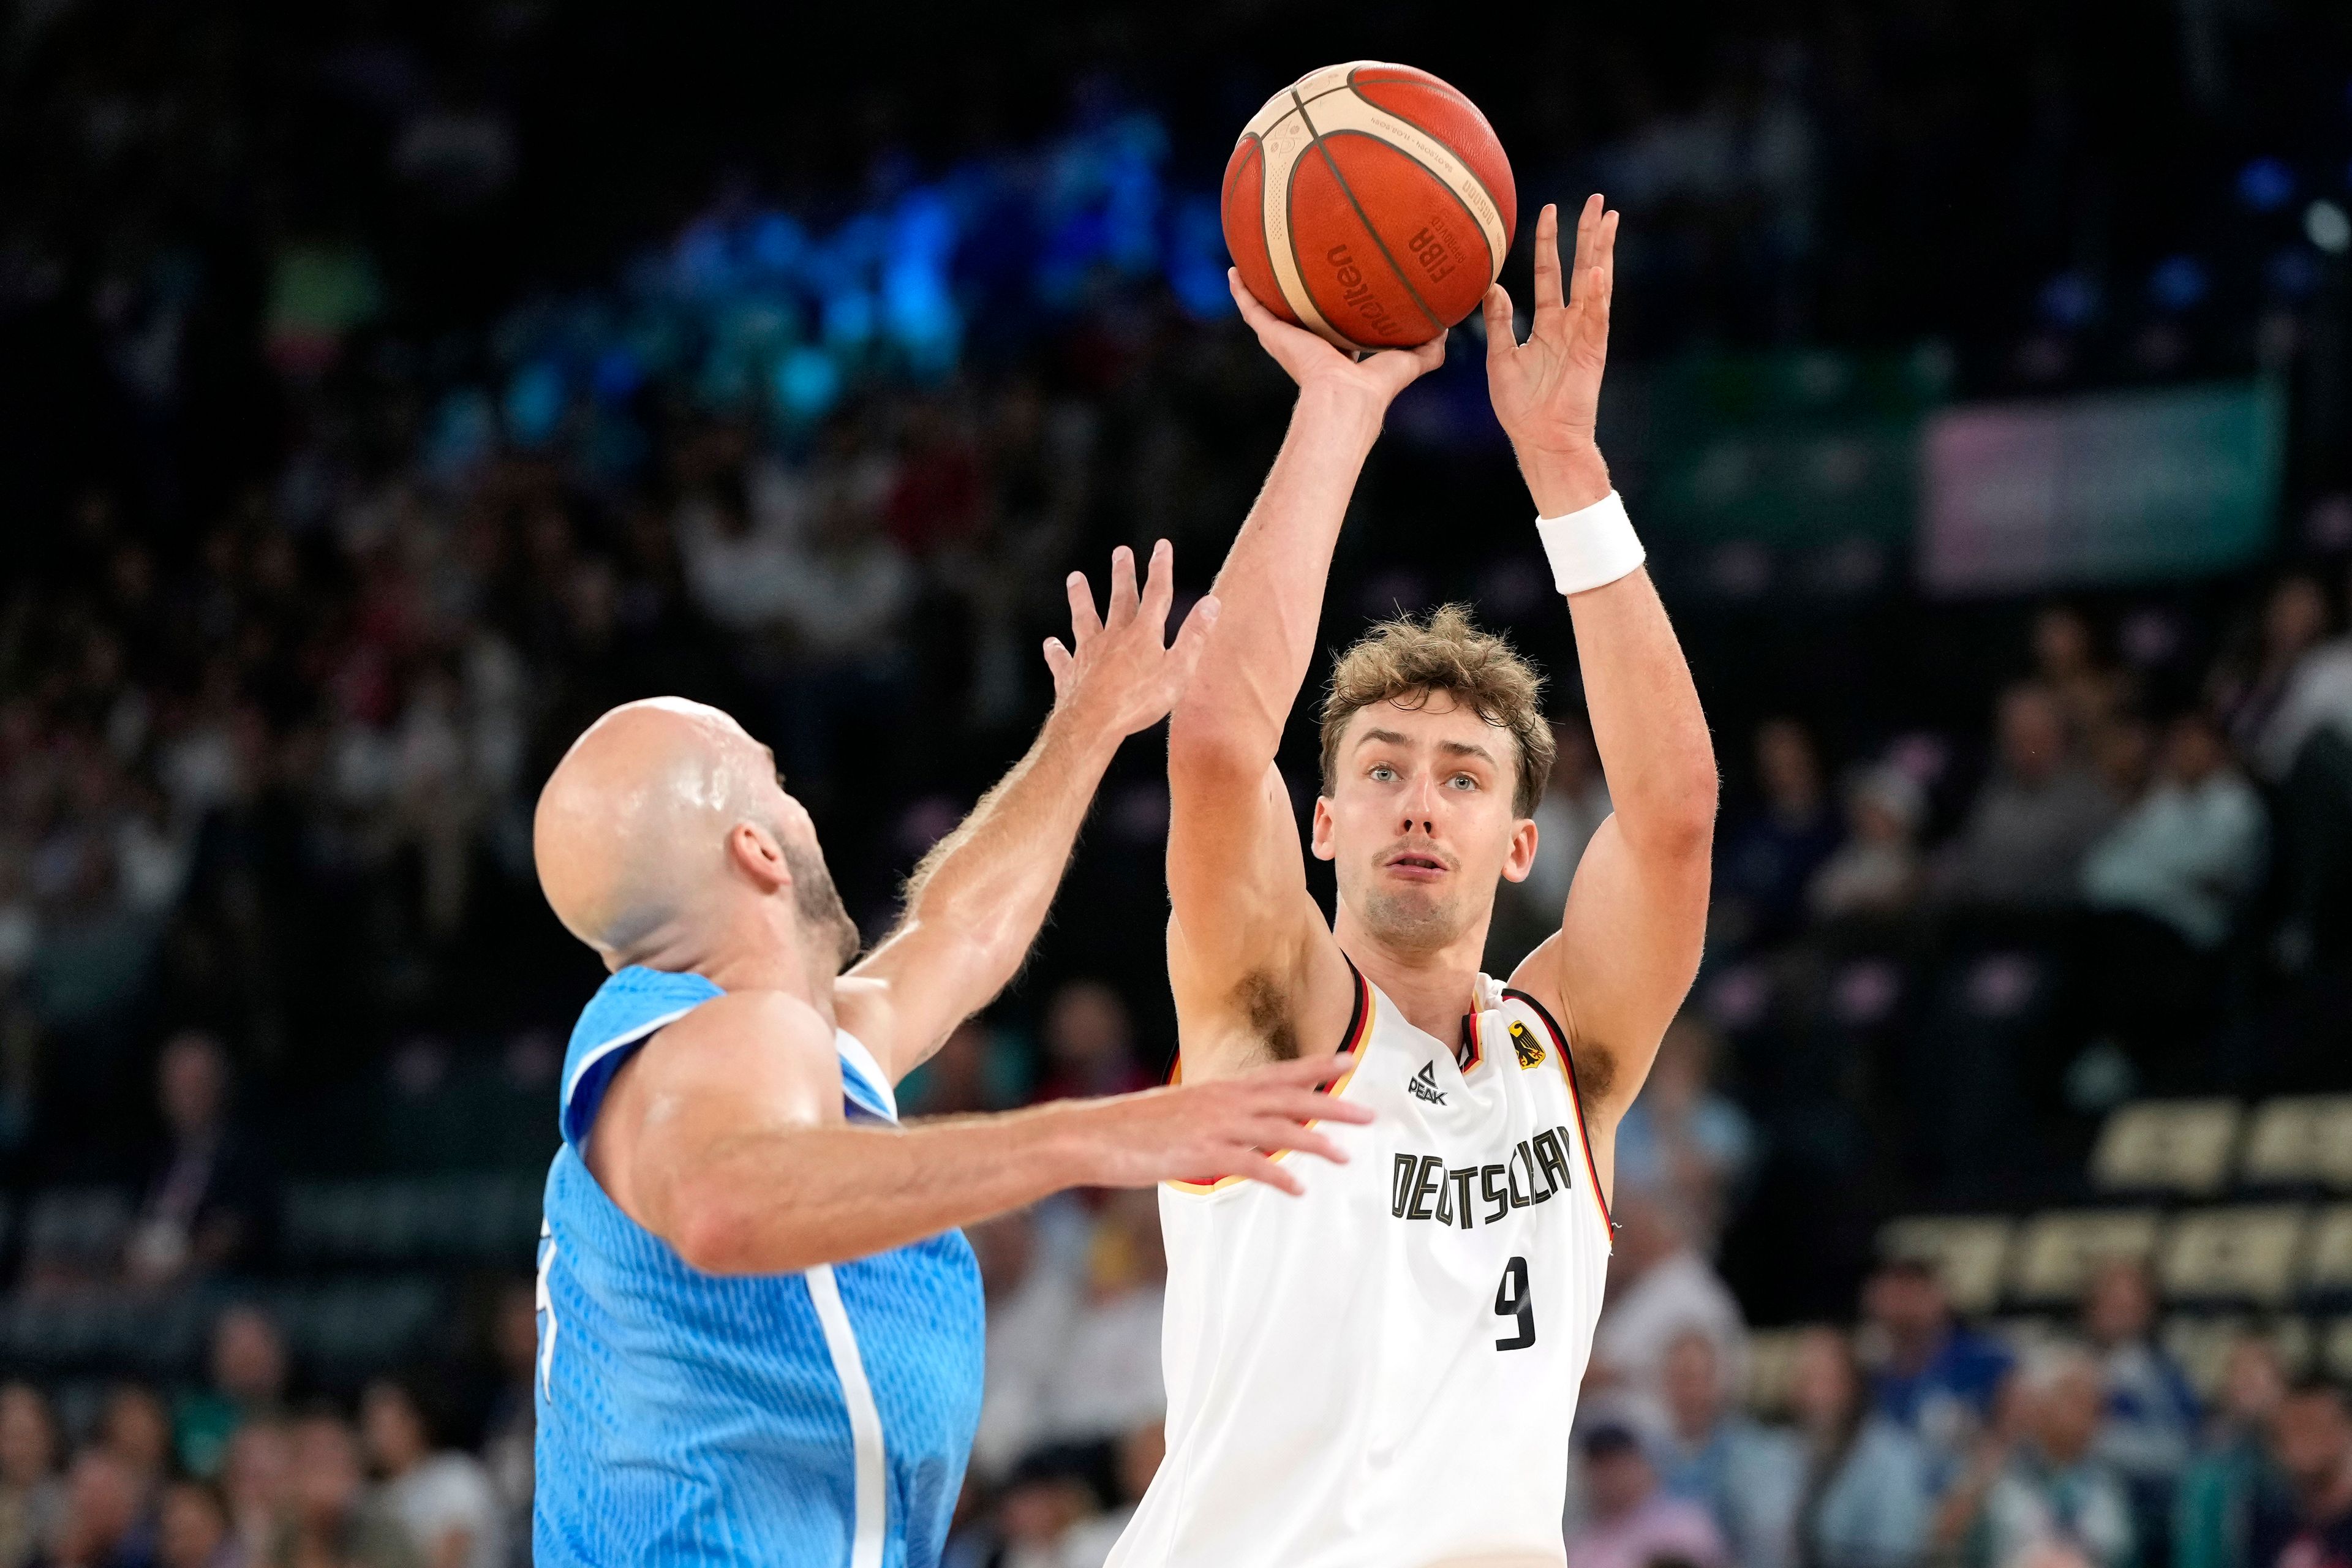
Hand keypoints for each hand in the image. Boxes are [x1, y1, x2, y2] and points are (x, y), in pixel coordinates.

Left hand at [1043, 538, 1220, 738]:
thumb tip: (1211, 601)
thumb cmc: (1140, 700)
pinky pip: (1062, 659)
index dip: (1160, 569)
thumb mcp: (1178, 669)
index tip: (1162, 546)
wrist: (1094, 722)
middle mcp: (1113, 636)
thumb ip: (1194, 635)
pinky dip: (1056, 651)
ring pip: (1084, 619)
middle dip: (1123, 574)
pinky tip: (1050, 643)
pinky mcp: (1070, 674)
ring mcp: (1088, 653)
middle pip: (1119, 599)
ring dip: (1081, 598)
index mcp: (1143, 634)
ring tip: (1075, 578)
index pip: (1156, 594)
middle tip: (1120, 552)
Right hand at [1066, 1051, 1373, 1195]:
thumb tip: (1239, 1127)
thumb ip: (1215, 1116)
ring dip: (1314, 1142)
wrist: (1094, 1135)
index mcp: (1220, 1088)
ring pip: (1277, 1130)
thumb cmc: (1135, 1127)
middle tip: (1369, 1114)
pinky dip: (1277, 1177)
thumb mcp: (1182, 1111)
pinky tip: (1298, 1190)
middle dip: (1332, 1104)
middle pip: (1289, 1098)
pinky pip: (1249, 1166)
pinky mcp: (1201, 1155)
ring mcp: (1213, 1126)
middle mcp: (1223, 1101)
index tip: (1349, 1059)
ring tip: (1346, 1155)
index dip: (1316, 1066)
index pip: (1278, 1072)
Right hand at [1227, 270, 1445, 418]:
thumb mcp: (1411, 360)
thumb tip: (1448, 325)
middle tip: (1293, 265)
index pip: (1334, 326)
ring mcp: (1288, 340)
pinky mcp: (1273, 336)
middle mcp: (1310, 344)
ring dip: (1261, 288)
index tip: (1338, 286)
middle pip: (1298, 314)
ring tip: (1254, 261)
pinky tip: (1234, 271)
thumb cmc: (1378, 386)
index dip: (1336, 308)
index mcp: (1338, 351)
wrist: (1346, 398)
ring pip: (1269, 309)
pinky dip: (1241, 291)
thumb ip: (1429, 347)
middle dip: (1295, 295)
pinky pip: (1252, 309)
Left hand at [1482, 197, 1616, 514]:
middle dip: (1587, 234)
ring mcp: (1584, 335)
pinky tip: (1599, 269)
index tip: (1548, 210)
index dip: (1548, 242)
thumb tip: (1493, 286)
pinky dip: (1598, 295)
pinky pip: (1596, 318)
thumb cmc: (1520, 408)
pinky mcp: (1592, 352)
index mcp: (1547, 324)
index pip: (1549, 272)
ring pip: (1596, 284)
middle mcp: (1570, 324)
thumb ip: (1498, 323)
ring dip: (1602, 251)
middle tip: (1596, 199)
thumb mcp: (1500, 358)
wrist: (1540, 441)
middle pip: (1581, 268)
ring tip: (1609, 218)